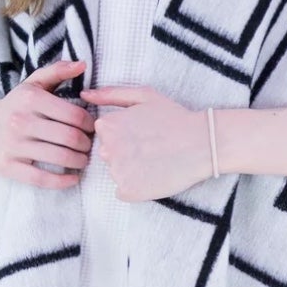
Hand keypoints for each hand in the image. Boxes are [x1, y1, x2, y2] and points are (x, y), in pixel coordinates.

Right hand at [0, 58, 94, 188]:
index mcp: (30, 98)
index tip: (92, 129)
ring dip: (79, 161)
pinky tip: (73, 177)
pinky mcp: (8, 166)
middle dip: (86, 144)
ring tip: (82, 159)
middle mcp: (20, 120)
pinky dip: (63, 181)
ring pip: (60, 157)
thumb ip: (58, 71)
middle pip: (70, 137)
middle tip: (89, 146)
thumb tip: (82, 64)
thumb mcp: (33, 84)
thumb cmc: (17, 106)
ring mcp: (13, 145)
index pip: (75, 115)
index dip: (90, 125)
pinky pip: (42, 178)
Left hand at [77, 83, 212, 201]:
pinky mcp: (128, 192)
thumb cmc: (174, 117)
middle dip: (126, 151)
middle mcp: (107, 150)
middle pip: (109, 154)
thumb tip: (84, 94)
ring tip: (156, 160)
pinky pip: (124, 191)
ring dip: (132, 169)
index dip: (125, 133)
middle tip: (151, 146)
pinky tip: (154, 175)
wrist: (203, 144)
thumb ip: (110, 94)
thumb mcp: (144, 96)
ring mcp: (117, 173)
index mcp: (107, 126)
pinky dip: (137, 186)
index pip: (105, 134)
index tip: (144, 132)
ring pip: (117, 173)